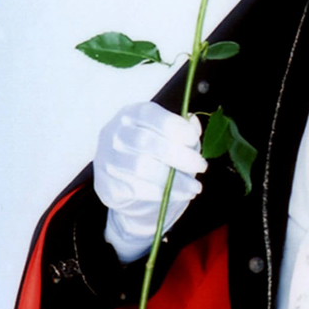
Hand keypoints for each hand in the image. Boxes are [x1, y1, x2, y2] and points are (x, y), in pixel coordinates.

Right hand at [95, 100, 207, 261]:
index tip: (193, 139)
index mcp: (131, 115)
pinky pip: (135, 189)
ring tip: (195, 187)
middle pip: (144, 141)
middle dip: (178, 154)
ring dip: (173, 179)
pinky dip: (162, 193)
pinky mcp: (106, 184)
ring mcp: (107, 158)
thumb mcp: (171, 140)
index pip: (149, 114)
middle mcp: (114, 132)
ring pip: (140, 167)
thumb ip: (184, 132)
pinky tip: (182, 194)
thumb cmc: (154, 158)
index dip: (173, 126)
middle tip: (201, 165)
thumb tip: (194, 123)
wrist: (129, 192)